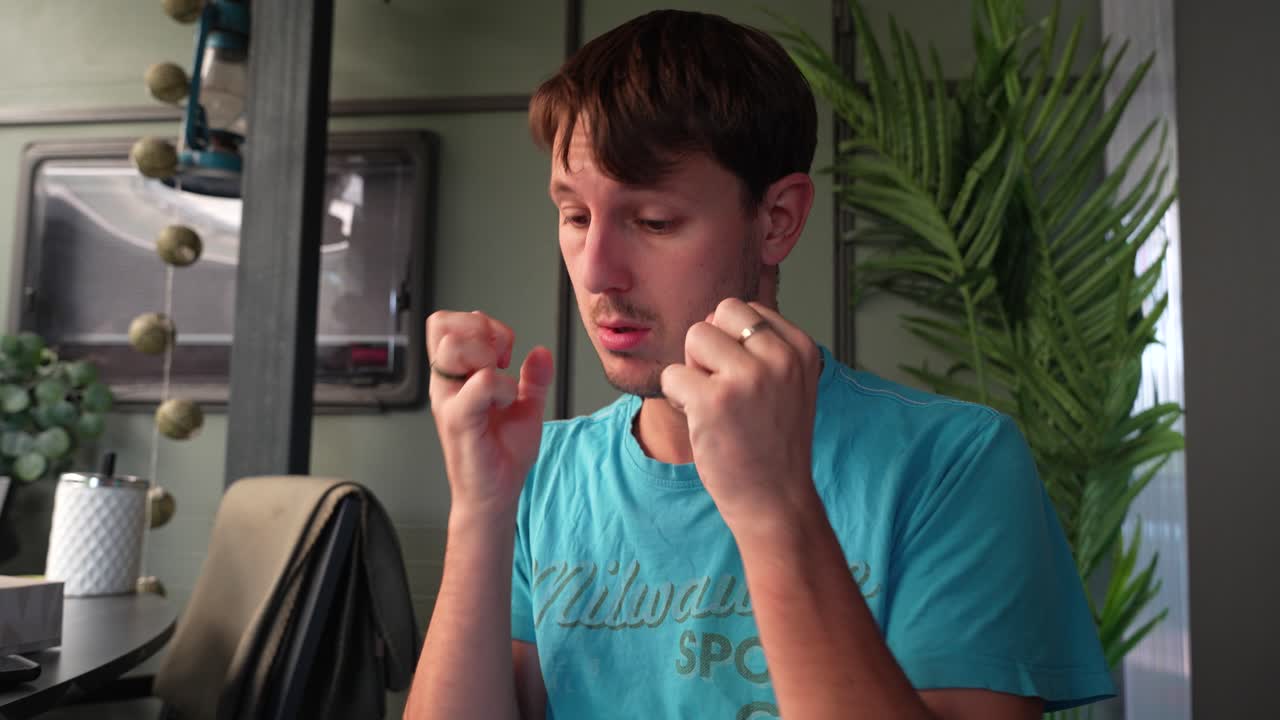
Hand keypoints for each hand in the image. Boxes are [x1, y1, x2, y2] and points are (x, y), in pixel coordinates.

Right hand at [427, 311, 553, 517]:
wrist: (495, 494)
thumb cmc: (501, 455)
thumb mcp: (525, 408)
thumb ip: (533, 378)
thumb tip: (540, 351)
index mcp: (457, 376)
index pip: (448, 323)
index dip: (482, 324)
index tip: (504, 351)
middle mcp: (446, 383)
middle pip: (442, 324)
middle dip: (481, 330)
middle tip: (500, 357)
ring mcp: (449, 399)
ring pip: (453, 346)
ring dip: (486, 354)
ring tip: (500, 379)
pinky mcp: (458, 419)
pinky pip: (480, 383)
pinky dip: (501, 386)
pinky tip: (505, 402)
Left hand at [660, 299, 822, 531]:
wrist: (775, 501)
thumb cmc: (772, 443)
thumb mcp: (787, 383)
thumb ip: (759, 346)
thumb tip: (711, 316)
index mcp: (801, 349)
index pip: (747, 309)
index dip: (733, 341)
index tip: (746, 381)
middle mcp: (780, 357)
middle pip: (719, 313)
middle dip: (710, 346)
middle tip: (724, 389)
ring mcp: (747, 378)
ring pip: (695, 336)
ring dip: (693, 369)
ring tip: (714, 405)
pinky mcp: (713, 401)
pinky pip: (672, 374)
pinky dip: (676, 397)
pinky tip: (700, 421)